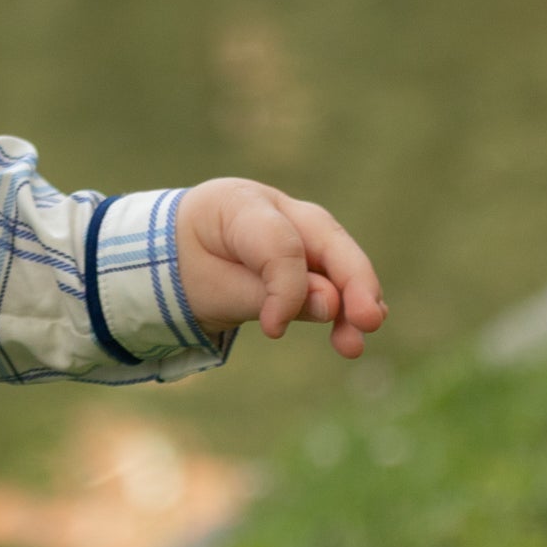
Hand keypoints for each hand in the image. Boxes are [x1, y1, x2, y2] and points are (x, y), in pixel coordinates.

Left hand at [176, 178, 385, 358]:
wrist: (179, 251)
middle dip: (353, 281)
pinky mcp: (313, 253)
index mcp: (238, 202)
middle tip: (368, 323)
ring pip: (340, 257)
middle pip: (326, 239)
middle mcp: (277, 207)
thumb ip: (268, 293)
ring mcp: (299, 227)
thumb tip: (331, 304)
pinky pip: (338, 274)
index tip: (273, 330)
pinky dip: (349, 303)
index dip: (287, 288)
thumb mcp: (214, 286)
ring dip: (356, 301)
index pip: (279, 243)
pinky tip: (354, 332)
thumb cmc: (191, 264)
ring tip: (353, 345)